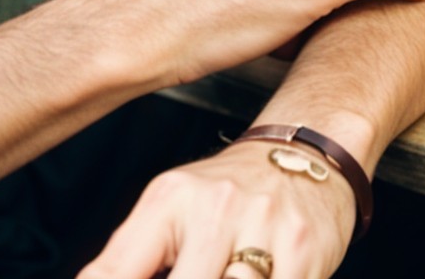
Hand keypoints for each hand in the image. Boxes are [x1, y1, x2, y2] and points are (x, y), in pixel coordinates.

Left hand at [77, 141, 353, 278]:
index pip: (118, 270)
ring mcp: (264, 229)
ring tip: (222, 272)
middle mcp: (216, 208)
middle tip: (184, 275)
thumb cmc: (227, 195)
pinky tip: (259, 275)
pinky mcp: (306, 251)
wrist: (302, 158)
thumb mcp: (169, 211)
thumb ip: (128, 258)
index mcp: (170, 200)